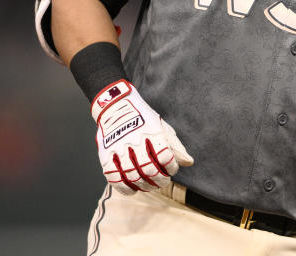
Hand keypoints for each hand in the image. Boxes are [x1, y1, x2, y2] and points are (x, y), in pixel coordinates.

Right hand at [91, 80, 192, 194]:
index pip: (165, 156)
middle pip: (149, 169)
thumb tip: (189, 163)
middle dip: (159, 180)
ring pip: (132, 175)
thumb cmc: (143, 120)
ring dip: (144, 186)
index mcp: (152, 132)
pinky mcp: (106, 155)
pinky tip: (133, 189)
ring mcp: (119, 148)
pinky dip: (125, 188)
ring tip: (150, 186)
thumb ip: (175, 146)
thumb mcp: (162, 127)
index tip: (172, 169)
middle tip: (163, 182)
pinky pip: (114, 177)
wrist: (116, 106)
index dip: (171, 167)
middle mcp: (135, 140)